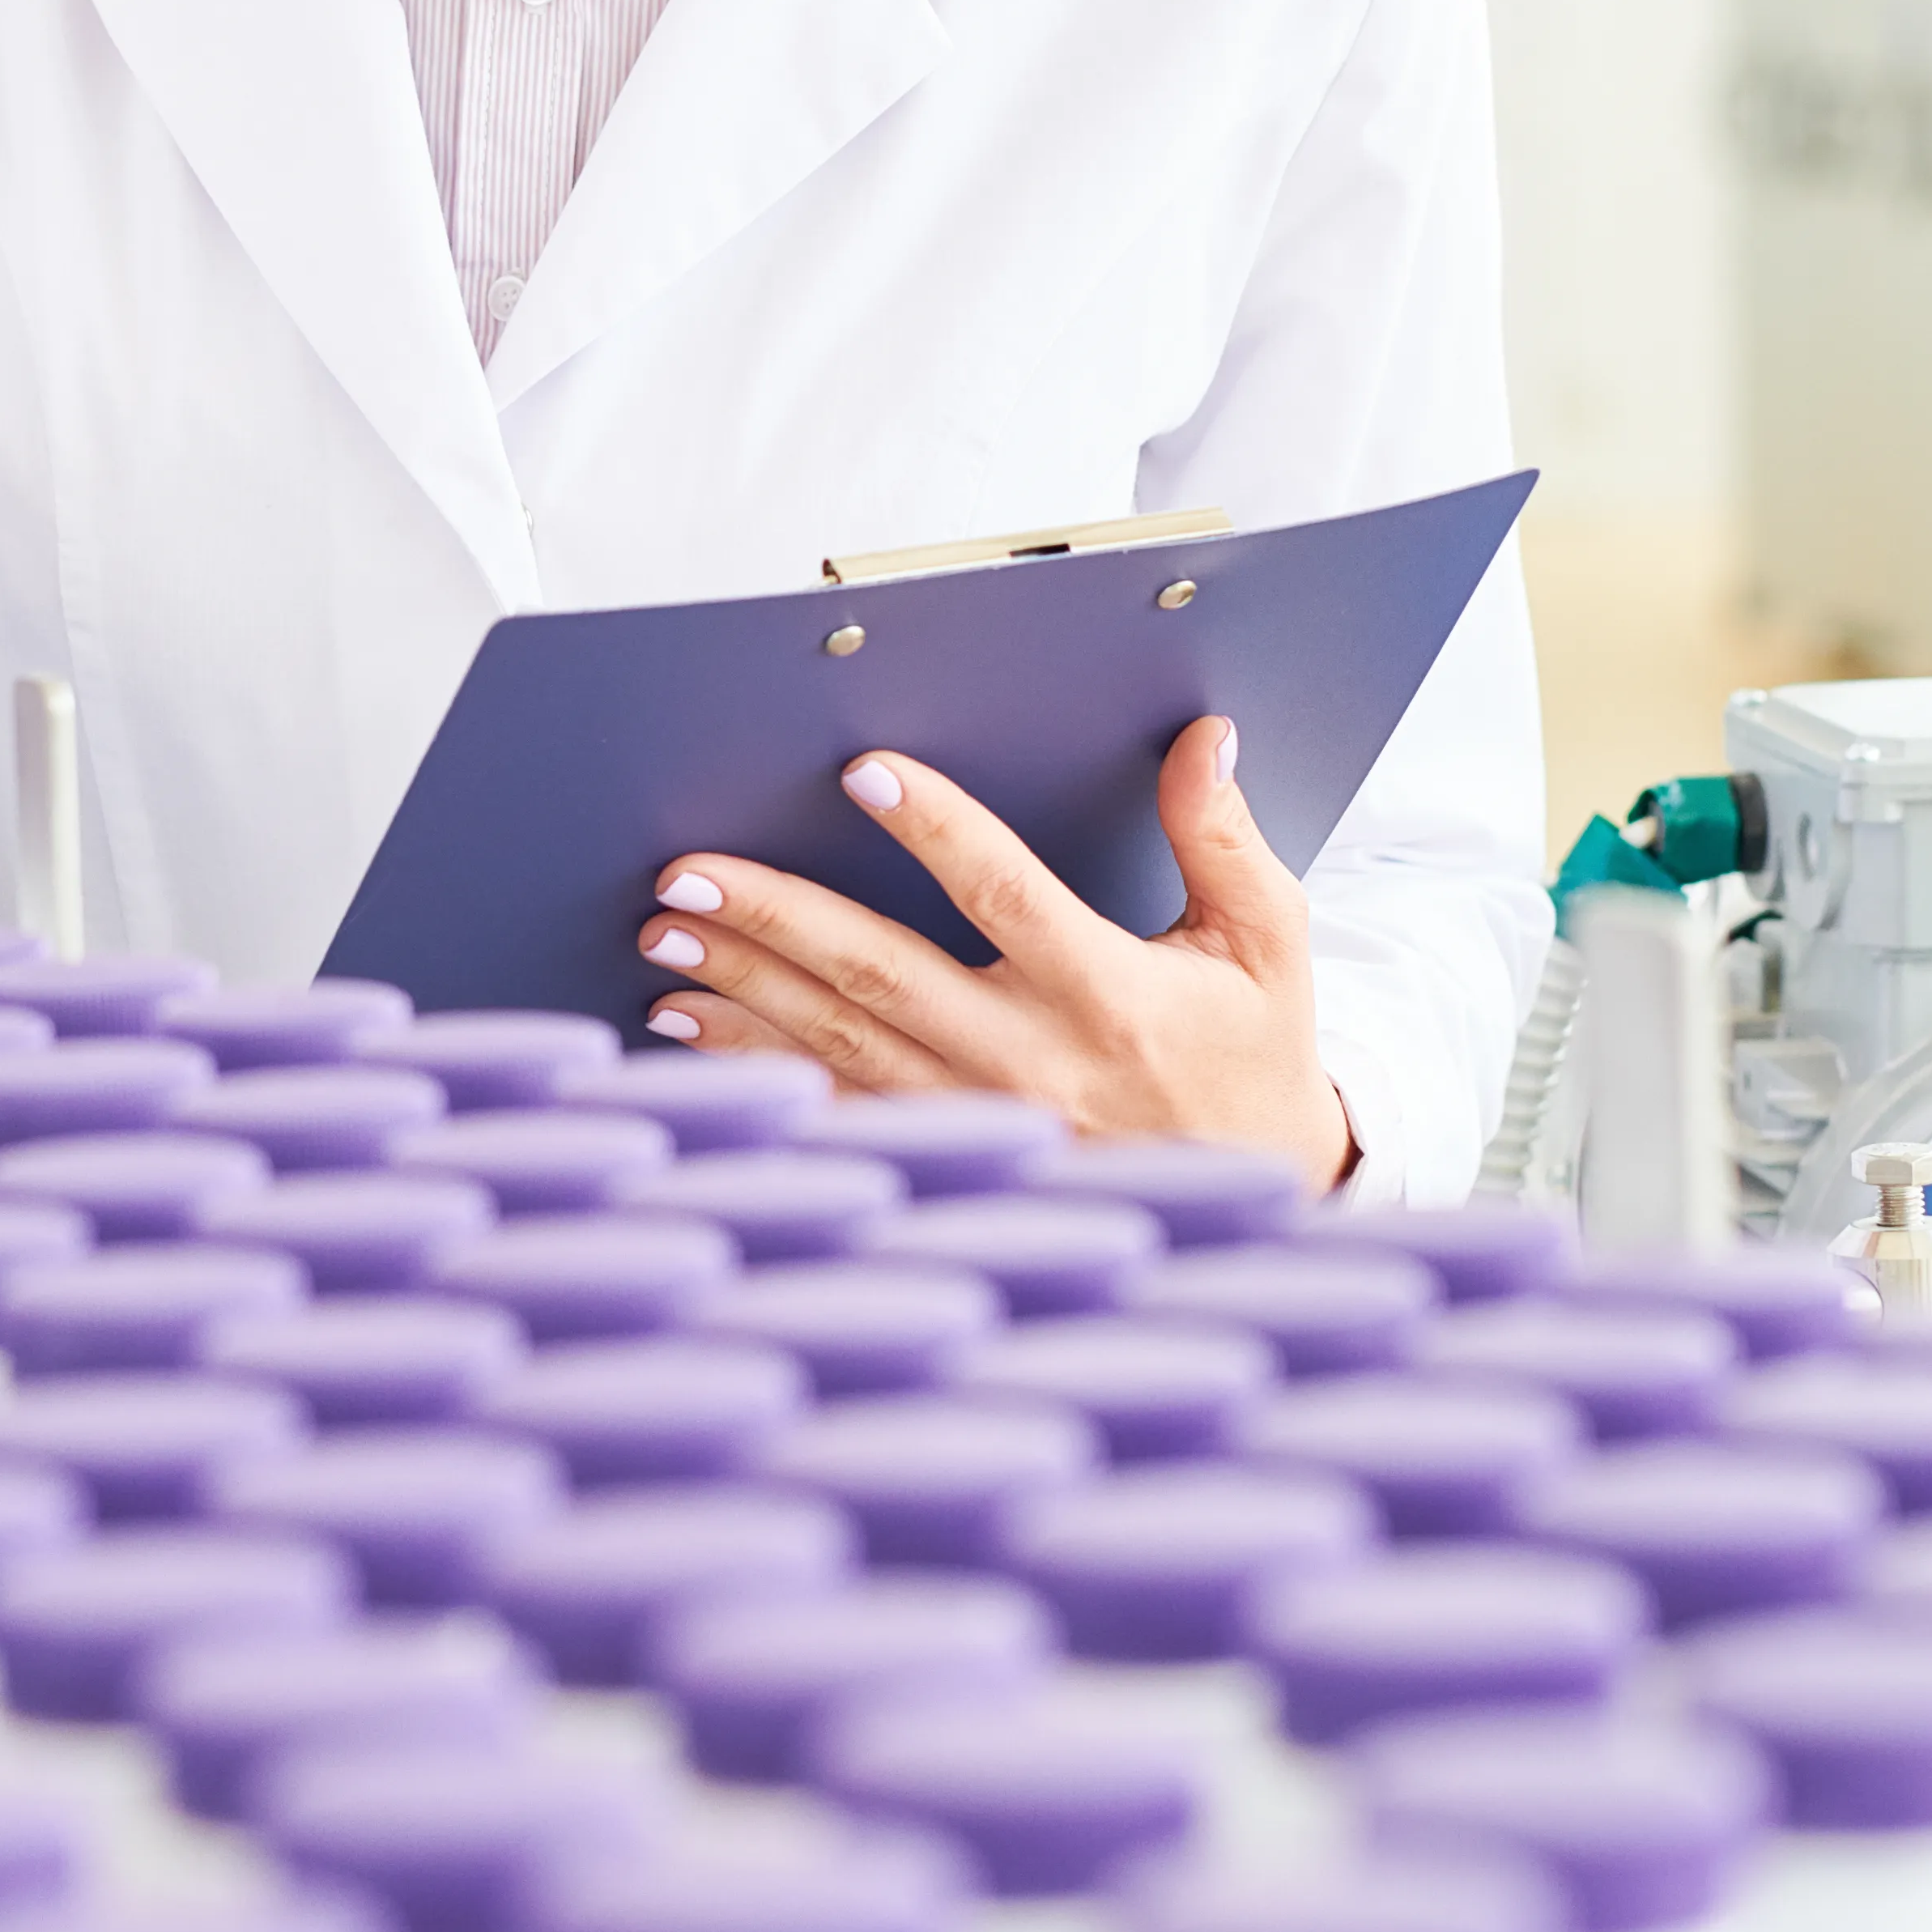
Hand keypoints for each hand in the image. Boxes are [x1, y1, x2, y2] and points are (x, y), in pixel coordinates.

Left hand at [634, 720, 1352, 1180]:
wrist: (1255, 1195)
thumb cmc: (1250, 1055)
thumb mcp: (1265, 944)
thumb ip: (1223, 838)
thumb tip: (1202, 737)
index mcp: (1107, 995)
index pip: (1008, 897)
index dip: (937, 831)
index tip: (865, 772)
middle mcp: (1031, 1061)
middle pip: (884, 978)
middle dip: (779, 923)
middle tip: (689, 874)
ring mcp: (980, 1121)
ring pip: (838, 1048)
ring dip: (744, 992)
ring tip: (666, 938)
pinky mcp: (948, 1160)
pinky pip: (833, 1111)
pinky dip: (754, 1071)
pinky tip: (688, 1032)